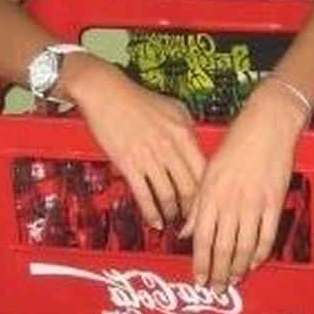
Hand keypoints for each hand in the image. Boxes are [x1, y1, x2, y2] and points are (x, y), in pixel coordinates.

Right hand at [61, 54, 205, 228]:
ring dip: (172, 213)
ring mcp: (149, 157)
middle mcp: (169, 147)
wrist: (106, 91)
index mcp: (183, 133)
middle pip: (189, 187)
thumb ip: (187, 131)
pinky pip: (144, 195)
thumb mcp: (174, 109)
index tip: (207, 202)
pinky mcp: (129, 164)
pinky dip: (151, 213)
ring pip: (168, 195)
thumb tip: (196, 151)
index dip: (207, 192)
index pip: (204, 171)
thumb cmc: (138, 99)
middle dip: (192, 209)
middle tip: (193, 219)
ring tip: (173, 220)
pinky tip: (155, 221)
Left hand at [180, 83, 307, 291]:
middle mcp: (231, 203)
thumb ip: (197, 204)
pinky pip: (267, 236)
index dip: (200, 263)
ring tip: (234, 282)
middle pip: (223, 249)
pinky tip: (254, 263)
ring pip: (244, 247)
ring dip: (238, 269)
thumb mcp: (208, 172)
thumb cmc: (235, 145)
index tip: (198, 279)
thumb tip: (186, 231)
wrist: (266, 126)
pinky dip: (260, 254)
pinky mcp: (274, 202)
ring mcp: (254, 204)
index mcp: (211, 195)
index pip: (202, 239)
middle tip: (215, 290)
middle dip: (218, 274)